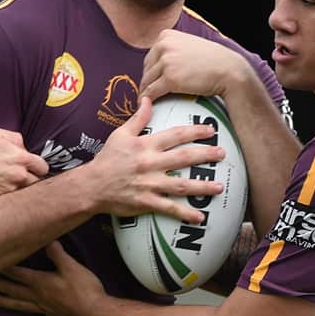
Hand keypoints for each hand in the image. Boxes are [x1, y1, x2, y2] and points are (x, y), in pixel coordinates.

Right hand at [0, 127, 48, 199]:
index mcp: (20, 157)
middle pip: (37, 182)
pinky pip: (10, 200)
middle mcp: (18, 174)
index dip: (37, 167)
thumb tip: (22, 146)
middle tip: (19, 176)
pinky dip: (6, 195)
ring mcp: (9, 189)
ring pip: (24, 192)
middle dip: (31, 179)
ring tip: (5, 183)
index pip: (42, 167)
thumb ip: (13, 138)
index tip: (32, 168)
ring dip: (19, 188)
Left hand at [0, 241, 104, 315]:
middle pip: (13, 289)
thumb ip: (57, 253)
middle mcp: (38, 296)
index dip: (3, 266)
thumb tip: (46, 241)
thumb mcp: (71, 265)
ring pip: (19, 305)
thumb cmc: (84, 287)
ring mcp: (44, 309)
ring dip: (2, 302)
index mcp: (40, 282)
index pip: (17, 273)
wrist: (95, 312)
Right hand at [86, 96, 224, 223]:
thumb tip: (147, 99)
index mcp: (145, 145)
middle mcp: (150, 163)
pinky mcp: (146, 202)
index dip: (194, 131)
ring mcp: (149, 184)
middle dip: (205, 155)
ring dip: (202, 186)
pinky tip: (200, 217)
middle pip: (183, 158)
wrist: (92, 186)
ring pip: (181, 185)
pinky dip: (185, 213)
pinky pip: (169, 208)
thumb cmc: (107, 159)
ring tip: (219, 186)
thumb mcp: (120, 134)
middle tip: (222, 154)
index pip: (175, 135)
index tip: (210, 130)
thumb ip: (137, 118)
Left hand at [140, 29, 250, 100]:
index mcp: (166, 35)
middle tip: (151, 94)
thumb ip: (174, 49)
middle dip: (148, 81)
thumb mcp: (189, 45)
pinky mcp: (170, 78)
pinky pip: (152, 92)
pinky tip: (149, 106)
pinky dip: (148, 100)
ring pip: (147, 81)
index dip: (152, 71)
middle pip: (147, 68)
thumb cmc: (213, 60)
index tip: (153, 81)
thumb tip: (160, 62)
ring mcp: (166, 62)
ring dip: (147, 92)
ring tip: (149, 102)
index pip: (151, 56)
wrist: (229, 70)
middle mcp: (164, 45)